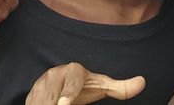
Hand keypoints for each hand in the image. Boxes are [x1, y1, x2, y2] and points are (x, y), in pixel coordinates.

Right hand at [26, 62, 145, 104]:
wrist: (61, 84)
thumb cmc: (84, 86)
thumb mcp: (101, 87)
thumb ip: (120, 88)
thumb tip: (142, 82)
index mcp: (74, 71)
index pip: (72, 83)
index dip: (68, 94)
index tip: (64, 104)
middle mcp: (56, 75)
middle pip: (54, 96)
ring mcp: (41, 85)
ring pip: (41, 101)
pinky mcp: (31, 94)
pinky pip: (31, 103)